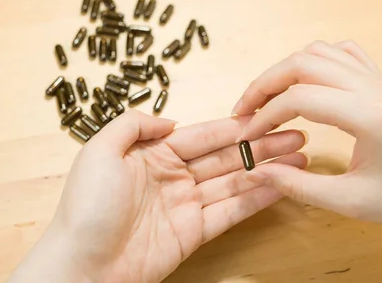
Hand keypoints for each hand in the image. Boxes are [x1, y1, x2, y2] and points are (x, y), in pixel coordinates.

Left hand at [10, 110, 307, 282]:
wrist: (82, 265)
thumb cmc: (87, 207)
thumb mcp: (100, 151)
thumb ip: (135, 124)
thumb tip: (171, 118)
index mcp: (153, 154)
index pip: (203, 134)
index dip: (236, 126)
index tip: (267, 116)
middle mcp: (173, 177)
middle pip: (226, 157)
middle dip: (261, 145)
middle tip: (295, 135)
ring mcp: (186, 205)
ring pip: (234, 182)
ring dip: (267, 170)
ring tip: (299, 159)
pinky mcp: (194, 233)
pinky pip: (231, 211)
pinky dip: (258, 199)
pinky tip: (281, 186)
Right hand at [234, 40, 381, 231]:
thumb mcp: (352, 201)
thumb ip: (299, 186)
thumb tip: (259, 170)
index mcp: (368, 114)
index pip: (299, 98)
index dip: (264, 115)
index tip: (247, 136)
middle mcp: (373, 88)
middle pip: (303, 62)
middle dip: (265, 83)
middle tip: (245, 110)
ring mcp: (380, 81)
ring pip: (321, 52)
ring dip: (287, 70)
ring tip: (269, 97)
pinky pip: (345, 54)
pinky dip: (317, 61)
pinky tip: (307, 83)